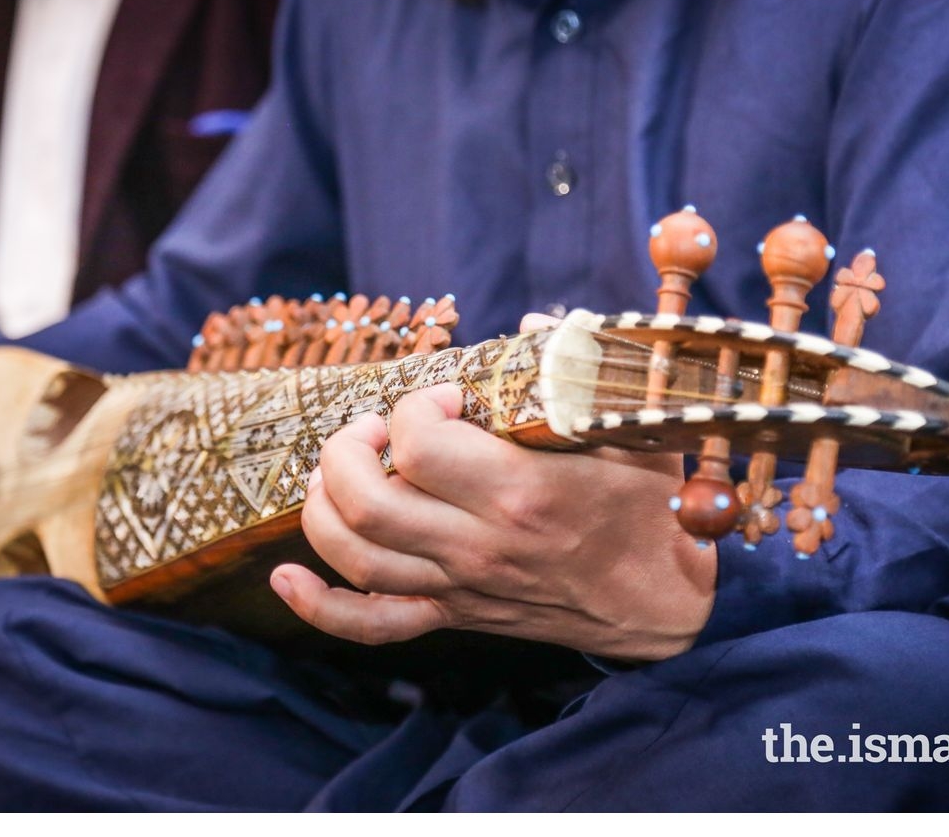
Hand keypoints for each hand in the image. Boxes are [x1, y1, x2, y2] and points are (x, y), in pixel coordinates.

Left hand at [273, 318, 716, 661]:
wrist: (663, 605)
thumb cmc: (649, 509)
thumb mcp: (632, 428)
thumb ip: (579, 369)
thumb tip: (528, 323)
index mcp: (520, 492)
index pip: (420, 445)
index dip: (416, 406)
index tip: (447, 396)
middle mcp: (478, 545)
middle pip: (366, 502)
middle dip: (346, 450)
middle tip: (373, 427)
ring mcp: (459, 586)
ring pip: (356, 556)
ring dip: (323, 507)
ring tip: (335, 471)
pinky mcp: (454, 615)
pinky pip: (371, 626)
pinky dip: (320, 606)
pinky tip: (285, 578)